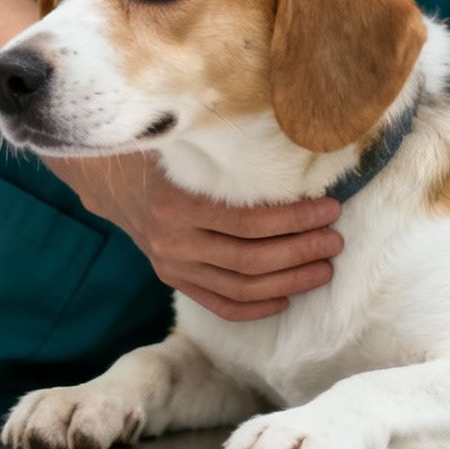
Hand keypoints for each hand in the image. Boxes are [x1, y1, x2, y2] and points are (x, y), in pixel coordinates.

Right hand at [56, 152, 343, 320]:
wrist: (115, 182)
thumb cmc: (166, 154)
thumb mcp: (188, 145)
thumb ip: (228, 152)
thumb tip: (297, 141)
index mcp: (175, 202)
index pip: (246, 220)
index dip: (293, 219)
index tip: (329, 209)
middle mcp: (171, 240)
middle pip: (248, 258)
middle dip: (299, 251)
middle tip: (334, 241)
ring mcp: (171, 265)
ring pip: (238, 286)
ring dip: (288, 281)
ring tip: (323, 269)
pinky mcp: (174, 280)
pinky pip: (219, 304)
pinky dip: (255, 307)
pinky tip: (286, 298)